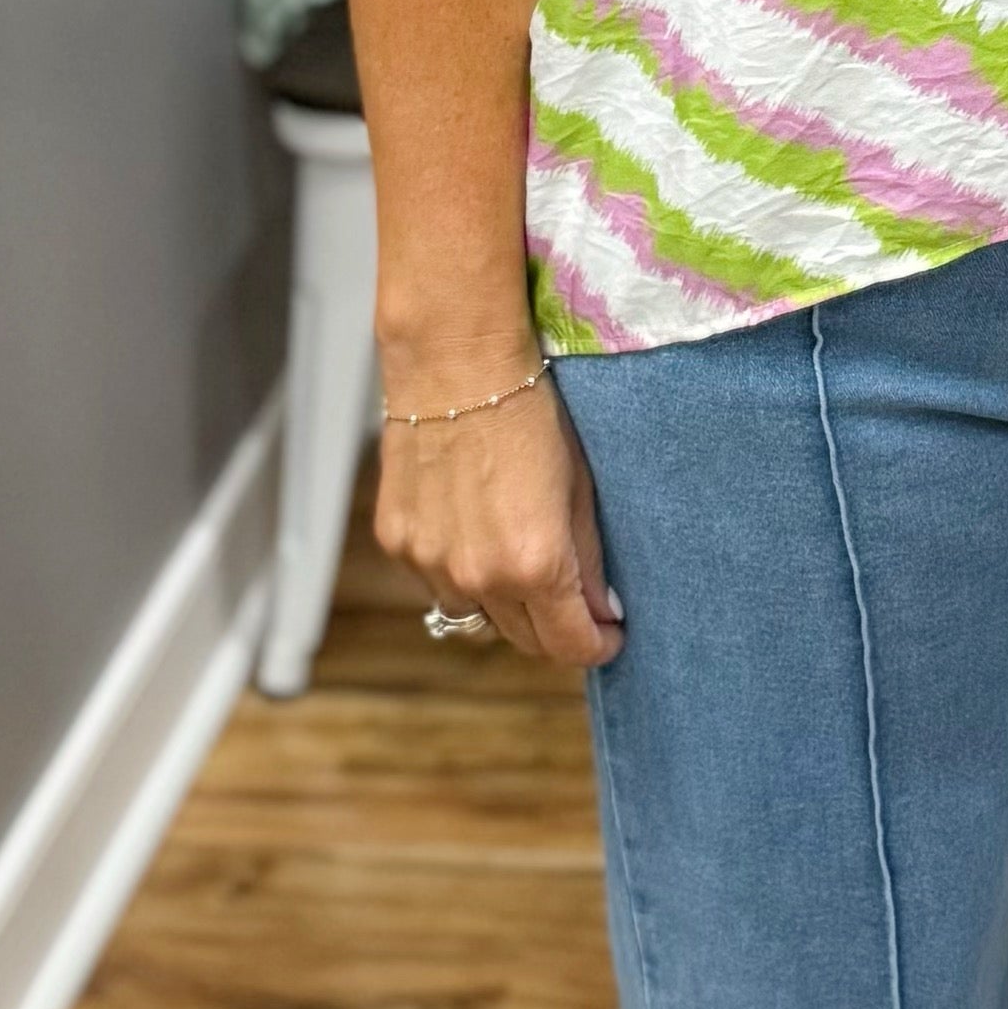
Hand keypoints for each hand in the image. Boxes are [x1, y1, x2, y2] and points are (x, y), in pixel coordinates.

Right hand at [374, 368, 623, 667]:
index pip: (569, 644)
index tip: (609, 634)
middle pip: (523, 640)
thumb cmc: (531, 413)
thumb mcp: (581, 487)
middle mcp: (477, 575)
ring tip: (522, 565)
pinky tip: (476, 534)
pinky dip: (461, 573)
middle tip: (575, 607)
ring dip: (505, 605)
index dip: (597, 645)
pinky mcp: (398, 540)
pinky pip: (436, 581)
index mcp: (534, 564)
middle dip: (555, 631)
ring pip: (475, 616)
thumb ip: (589, 559)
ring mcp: (430, 561)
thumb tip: (602, 609)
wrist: (456, 363)